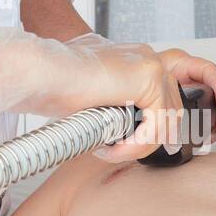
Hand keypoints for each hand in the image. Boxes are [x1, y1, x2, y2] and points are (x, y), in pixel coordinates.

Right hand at [0, 28, 215, 162]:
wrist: (41, 69)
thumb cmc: (57, 84)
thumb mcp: (97, 103)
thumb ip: (119, 114)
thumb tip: (129, 137)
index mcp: (139, 65)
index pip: (167, 103)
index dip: (163, 131)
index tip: (140, 148)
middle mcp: (151, 61)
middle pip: (174, 114)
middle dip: (154, 143)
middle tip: (120, 153)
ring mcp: (153, 66)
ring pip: (168, 122)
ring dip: (141, 146)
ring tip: (111, 152)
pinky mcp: (149, 77)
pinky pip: (158, 125)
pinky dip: (138, 144)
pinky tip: (113, 148)